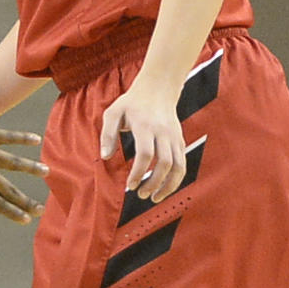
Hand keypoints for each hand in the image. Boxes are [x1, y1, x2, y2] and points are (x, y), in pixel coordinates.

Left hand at [0, 117, 46, 232]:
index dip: (13, 213)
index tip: (26, 220)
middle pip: (9, 188)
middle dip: (26, 200)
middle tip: (41, 209)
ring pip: (14, 162)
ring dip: (31, 168)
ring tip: (46, 172)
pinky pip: (9, 137)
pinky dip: (23, 138)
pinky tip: (37, 139)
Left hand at [99, 82, 186, 202]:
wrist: (158, 89)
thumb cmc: (131, 103)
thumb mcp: (113, 113)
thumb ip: (107, 134)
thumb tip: (105, 157)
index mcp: (146, 126)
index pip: (146, 153)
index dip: (139, 172)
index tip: (130, 185)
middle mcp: (164, 132)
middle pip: (165, 162)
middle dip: (154, 181)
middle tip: (140, 194)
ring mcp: (175, 137)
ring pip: (179, 165)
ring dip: (169, 185)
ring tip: (154, 198)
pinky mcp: (180, 141)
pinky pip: (183, 163)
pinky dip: (177, 179)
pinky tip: (165, 189)